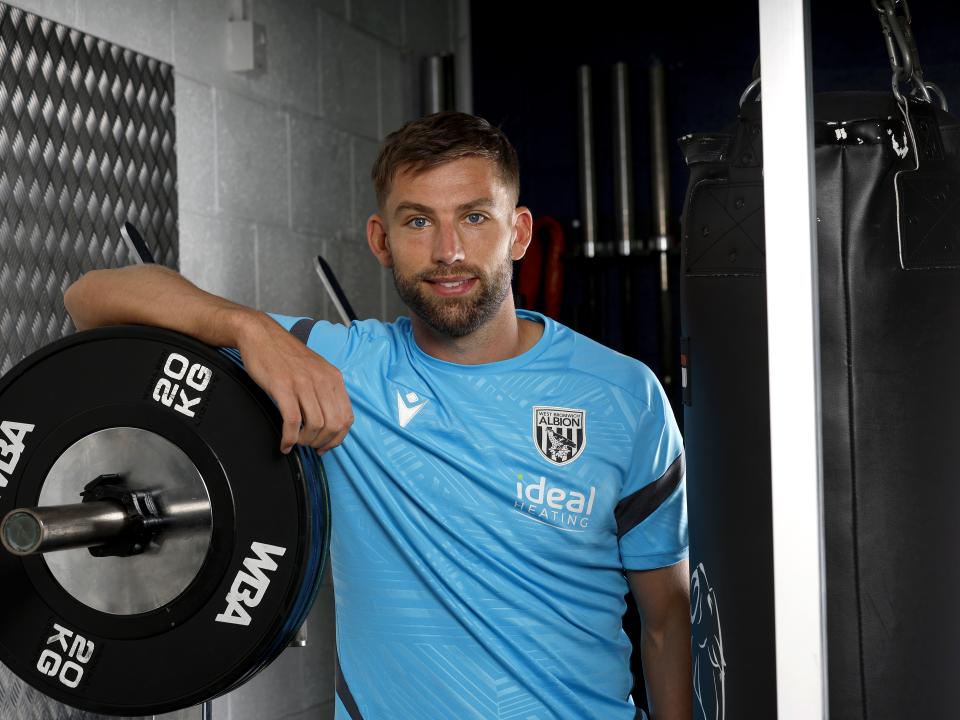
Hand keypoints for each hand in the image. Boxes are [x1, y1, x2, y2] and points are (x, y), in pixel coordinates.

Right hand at [237, 314, 353, 454]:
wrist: (261, 334)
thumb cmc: (285, 355)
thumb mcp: (315, 369)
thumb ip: (325, 391)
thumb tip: (328, 420)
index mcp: (333, 377)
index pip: (347, 417)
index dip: (338, 438)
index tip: (325, 446)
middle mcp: (322, 380)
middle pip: (334, 425)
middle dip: (322, 442)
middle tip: (309, 446)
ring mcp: (303, 383)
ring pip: (316, 425)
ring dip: (305, 441)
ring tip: (295, 442)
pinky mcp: (283, 386)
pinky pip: (292, 421)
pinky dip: (289, 438)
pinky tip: (284, 443)